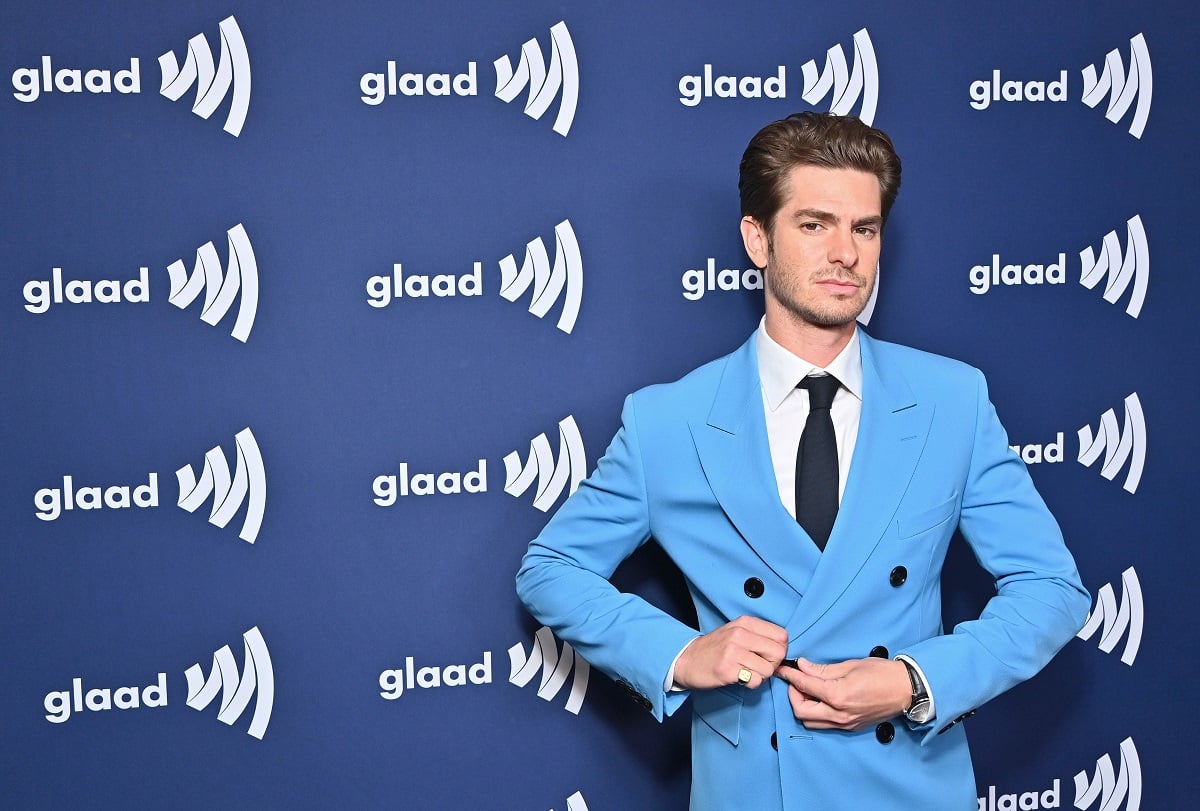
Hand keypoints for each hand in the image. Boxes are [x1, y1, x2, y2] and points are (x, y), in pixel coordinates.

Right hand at [673, 616, 788, 689]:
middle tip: (759, 667)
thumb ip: (758, 635)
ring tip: (747, 672)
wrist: (686, 659)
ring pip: (768, 669)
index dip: (780, 649)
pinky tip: (740, 678)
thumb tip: (783, 648)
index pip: (782, 635)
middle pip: (778, 653)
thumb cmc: (715, 648)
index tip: (768, 655)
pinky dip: (751, 683)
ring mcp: (733, 651)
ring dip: (761, 676)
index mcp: (745, 623)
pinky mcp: (727, 669)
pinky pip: (755, 681)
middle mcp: (740, 634)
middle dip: (773, 664)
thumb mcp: (736, 631)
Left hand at [774, 657, 910, 729]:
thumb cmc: (882, 673)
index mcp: (838, 695)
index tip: (782, 669)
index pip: (804, 686)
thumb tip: (803, 666)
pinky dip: (816, 714)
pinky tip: (820, 700)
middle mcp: (839, 714)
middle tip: (796, 681)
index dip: (789, 676)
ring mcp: (845, 723)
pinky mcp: (851, 727)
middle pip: (801, 712)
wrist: (906, 690)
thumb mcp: (851, 665)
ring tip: (808, 691)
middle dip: (793, 695)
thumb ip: (823, 669)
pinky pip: (825, 725)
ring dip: (803, 707)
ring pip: (811, 722)